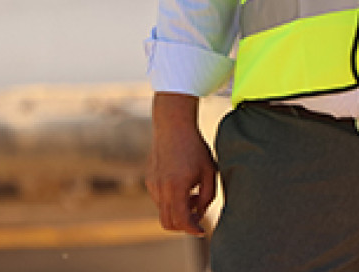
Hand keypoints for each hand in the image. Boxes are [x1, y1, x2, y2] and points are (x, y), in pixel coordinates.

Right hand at [146, 92, 217, 236]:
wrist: (173, 127)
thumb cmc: (195, 149)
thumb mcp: (209, 173)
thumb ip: (207, 198)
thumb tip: (198, 214)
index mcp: (176, 186)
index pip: (181, 220)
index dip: (193, 230)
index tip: (203, 231)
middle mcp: (160, 188)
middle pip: (167, 222)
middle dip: (183, 226)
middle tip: (198, 218)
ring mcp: (152, 184)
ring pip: (163, 212)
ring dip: (178, 211)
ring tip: (193, 195)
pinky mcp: (149, 180)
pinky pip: (159, 200)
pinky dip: (171, 201)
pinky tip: (183, 186)